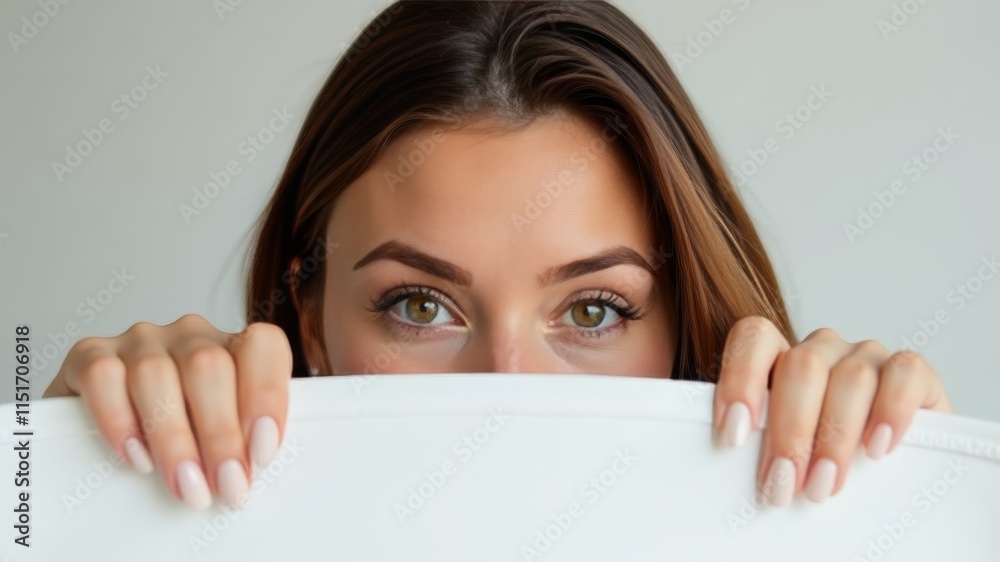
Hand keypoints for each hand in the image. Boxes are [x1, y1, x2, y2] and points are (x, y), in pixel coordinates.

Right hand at [44, 315, 292, 509]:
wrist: (100, 426)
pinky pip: (103, 377)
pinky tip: (136, 456)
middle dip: (221, 435)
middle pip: (209, 368)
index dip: (267, 397)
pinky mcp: (90, 354)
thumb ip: (241, 439)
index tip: (263, 452)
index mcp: (232, 346)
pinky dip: (120, 421)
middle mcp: (189, 335)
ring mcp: (140, 341)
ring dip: (174, 438)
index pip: (263, 346)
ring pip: (156, 374)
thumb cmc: (180, 430)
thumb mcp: (218, 433)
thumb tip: (249, 475)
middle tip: (227, 485)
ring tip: (186, 484)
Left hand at [711, 317, 951, 504]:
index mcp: (779, 357)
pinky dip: (891, 411)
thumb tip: (726, 462)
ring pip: (851, 377)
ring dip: (834, 438)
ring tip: (824, 485)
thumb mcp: (782, 454)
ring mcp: (868, 356)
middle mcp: (822, 349)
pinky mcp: (915, 374)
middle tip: (781, 486)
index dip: (740, 380)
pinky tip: (877, 449)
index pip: (755, 338)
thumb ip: (754, 444)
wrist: (892, 480)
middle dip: (790, 432)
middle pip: (801, 365)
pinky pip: (905, 373)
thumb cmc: (817, 467)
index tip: (733, 435)